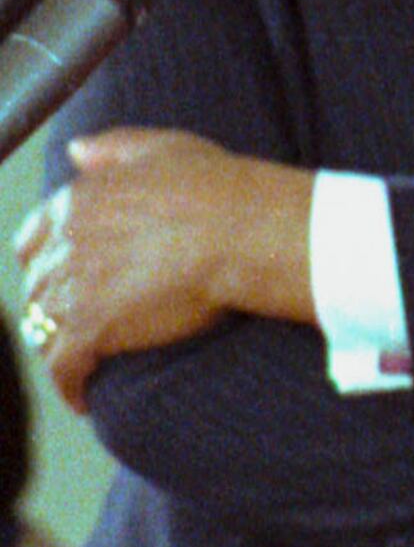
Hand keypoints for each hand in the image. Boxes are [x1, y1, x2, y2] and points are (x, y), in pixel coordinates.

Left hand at [14, 128, 315, 408]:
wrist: (245, 232)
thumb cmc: (220, 189)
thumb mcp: (164, 148)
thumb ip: (113, 149)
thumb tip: (75, 152)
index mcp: (78, 201)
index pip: (35, 238)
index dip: (46, 261)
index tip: (63, 278)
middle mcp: (65, 242)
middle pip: (38, 285)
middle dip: (53, 306)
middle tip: (80, 325)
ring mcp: (73, 287)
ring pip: (45, 326)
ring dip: (59, 345)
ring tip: (82, 363)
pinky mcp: (91, 328)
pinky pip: (63, 367)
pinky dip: (70, 386)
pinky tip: (84, 398)